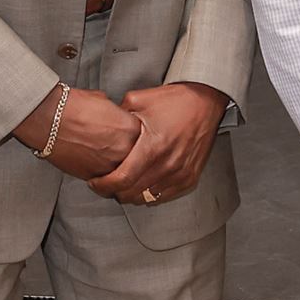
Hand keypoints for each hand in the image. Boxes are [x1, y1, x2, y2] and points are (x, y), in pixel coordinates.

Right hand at [14, 84, 139, 178]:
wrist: (48, 119)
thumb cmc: (72, 106)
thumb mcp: (104, 102)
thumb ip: (117, 115)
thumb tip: (117, 118)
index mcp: (132, 128)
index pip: (144, 140)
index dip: (136, 140)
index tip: (130, 140)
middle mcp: (126, 148)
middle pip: (137, 160)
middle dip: (130, 158)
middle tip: (121, 155)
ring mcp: (111, 164)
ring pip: (123, 174)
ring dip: (118, 171)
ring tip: (109, 165)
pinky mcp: (95, 176)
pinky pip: (106, 182)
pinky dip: (103, 178)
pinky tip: (96, 169)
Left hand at [89, 81, 228, 204]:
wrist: (205, 102)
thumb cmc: (174, 101)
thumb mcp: (138, 100)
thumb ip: (116, 118)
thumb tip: (100, 128)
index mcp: (153, 147)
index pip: (122, 179)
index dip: (103, 186)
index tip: (94, 182)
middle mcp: (168, 164)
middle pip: (132, 193)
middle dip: (113, 191)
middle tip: (105, 183)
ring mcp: (181, 173)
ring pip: (146, 198)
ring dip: (131, 194)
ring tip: (123, 183)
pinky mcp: (190, 178)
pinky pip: (163, 196)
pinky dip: (149, 194)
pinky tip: (142, 183)